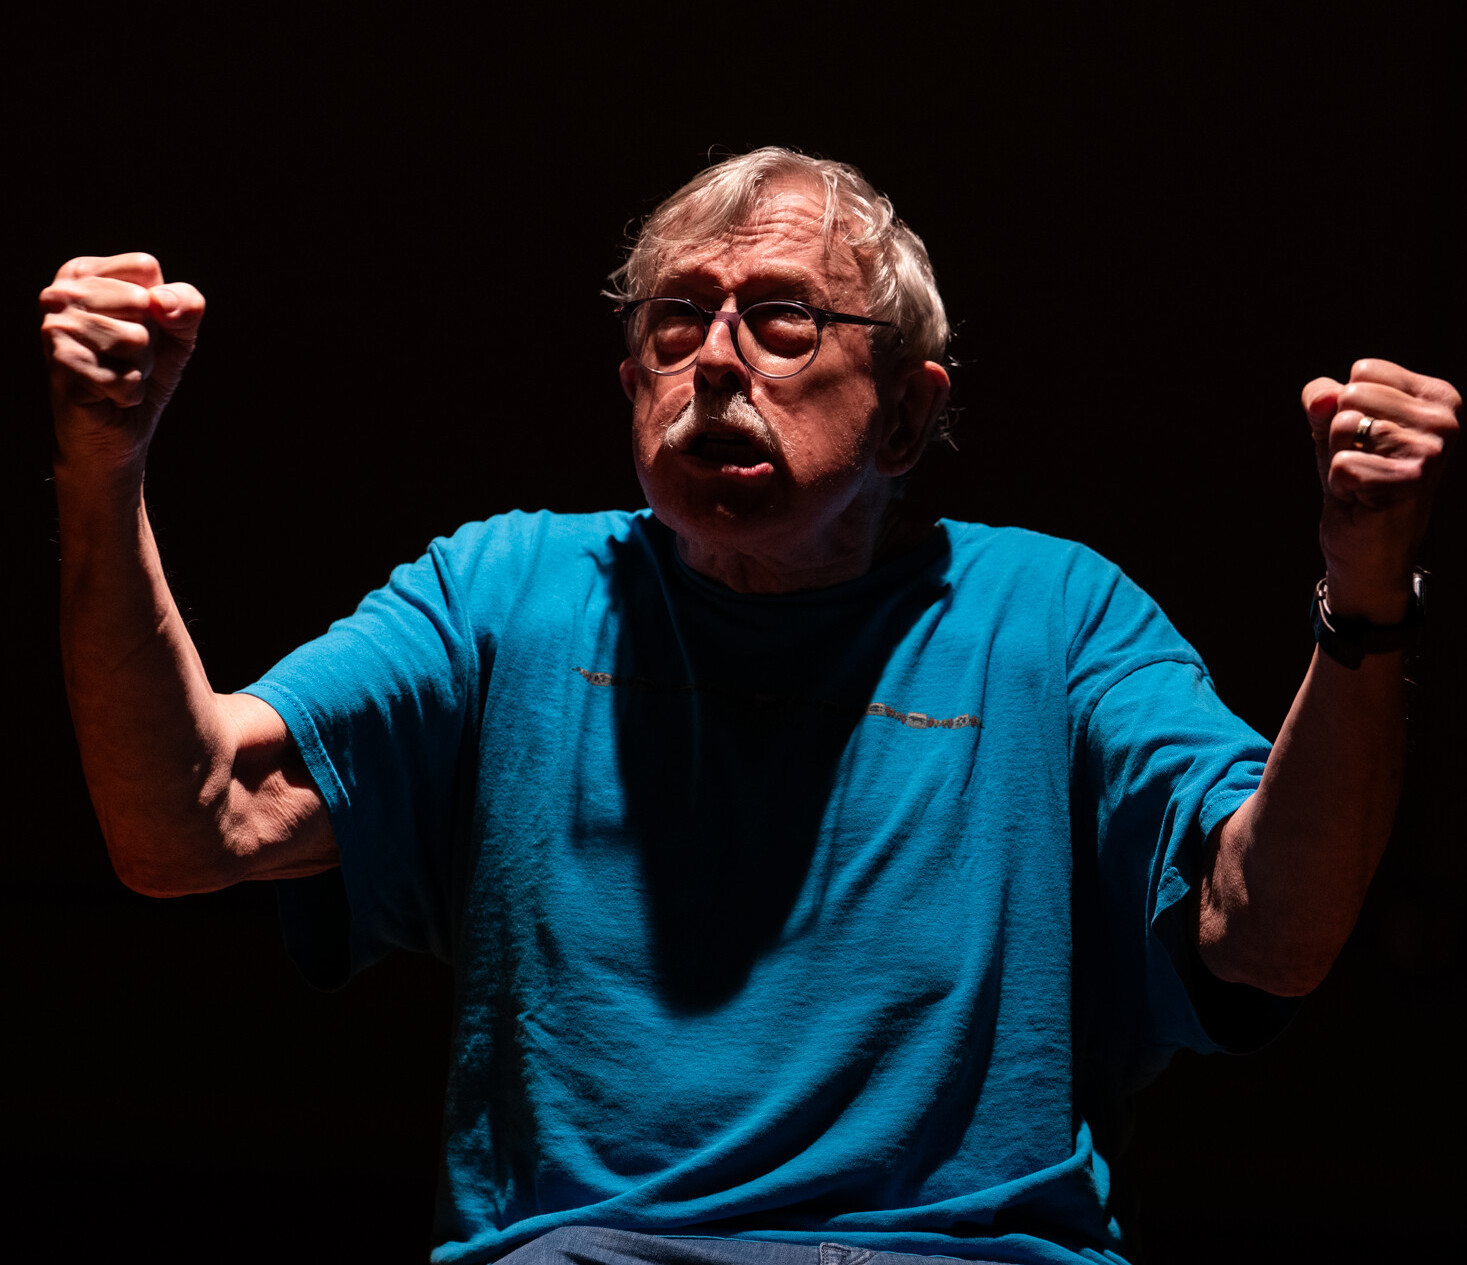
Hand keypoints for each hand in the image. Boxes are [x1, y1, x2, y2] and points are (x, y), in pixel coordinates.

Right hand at [40, 253, 204, 480]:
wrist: (117, 430)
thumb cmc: (142, 372)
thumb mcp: (177, 333)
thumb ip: (186, 305)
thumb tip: (163, 302)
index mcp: (84, 273)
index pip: (145, 266)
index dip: (159, 305)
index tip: (138, 326)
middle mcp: (60, 294)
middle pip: (142, 301)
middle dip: (149, 340)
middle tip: (125, 358)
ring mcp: (55, 328)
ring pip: (135, 339)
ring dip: (139, 368)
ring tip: (116, 373)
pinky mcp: (61, 365)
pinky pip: (126, 376)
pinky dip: (129, 393)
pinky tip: (108, 394)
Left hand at [1302, 359, 1457, 621]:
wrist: (1367, 544)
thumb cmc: (1357, 478)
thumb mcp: (1335, 428)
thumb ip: (1323, 399)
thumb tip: (1320, 398)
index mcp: (1438, 397)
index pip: (1364, 370)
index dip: (1346, 406)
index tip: (1367, 438)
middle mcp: (1445, 421)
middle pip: (1352, 396)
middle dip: (1341, 433)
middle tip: (1364, 462)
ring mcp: (1432, 452)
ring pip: (1345, 427)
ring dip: (1340, 458)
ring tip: (1365, 479)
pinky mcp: (1410, 482)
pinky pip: (1342, 465)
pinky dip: (1341, 484)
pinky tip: (1364, 498)